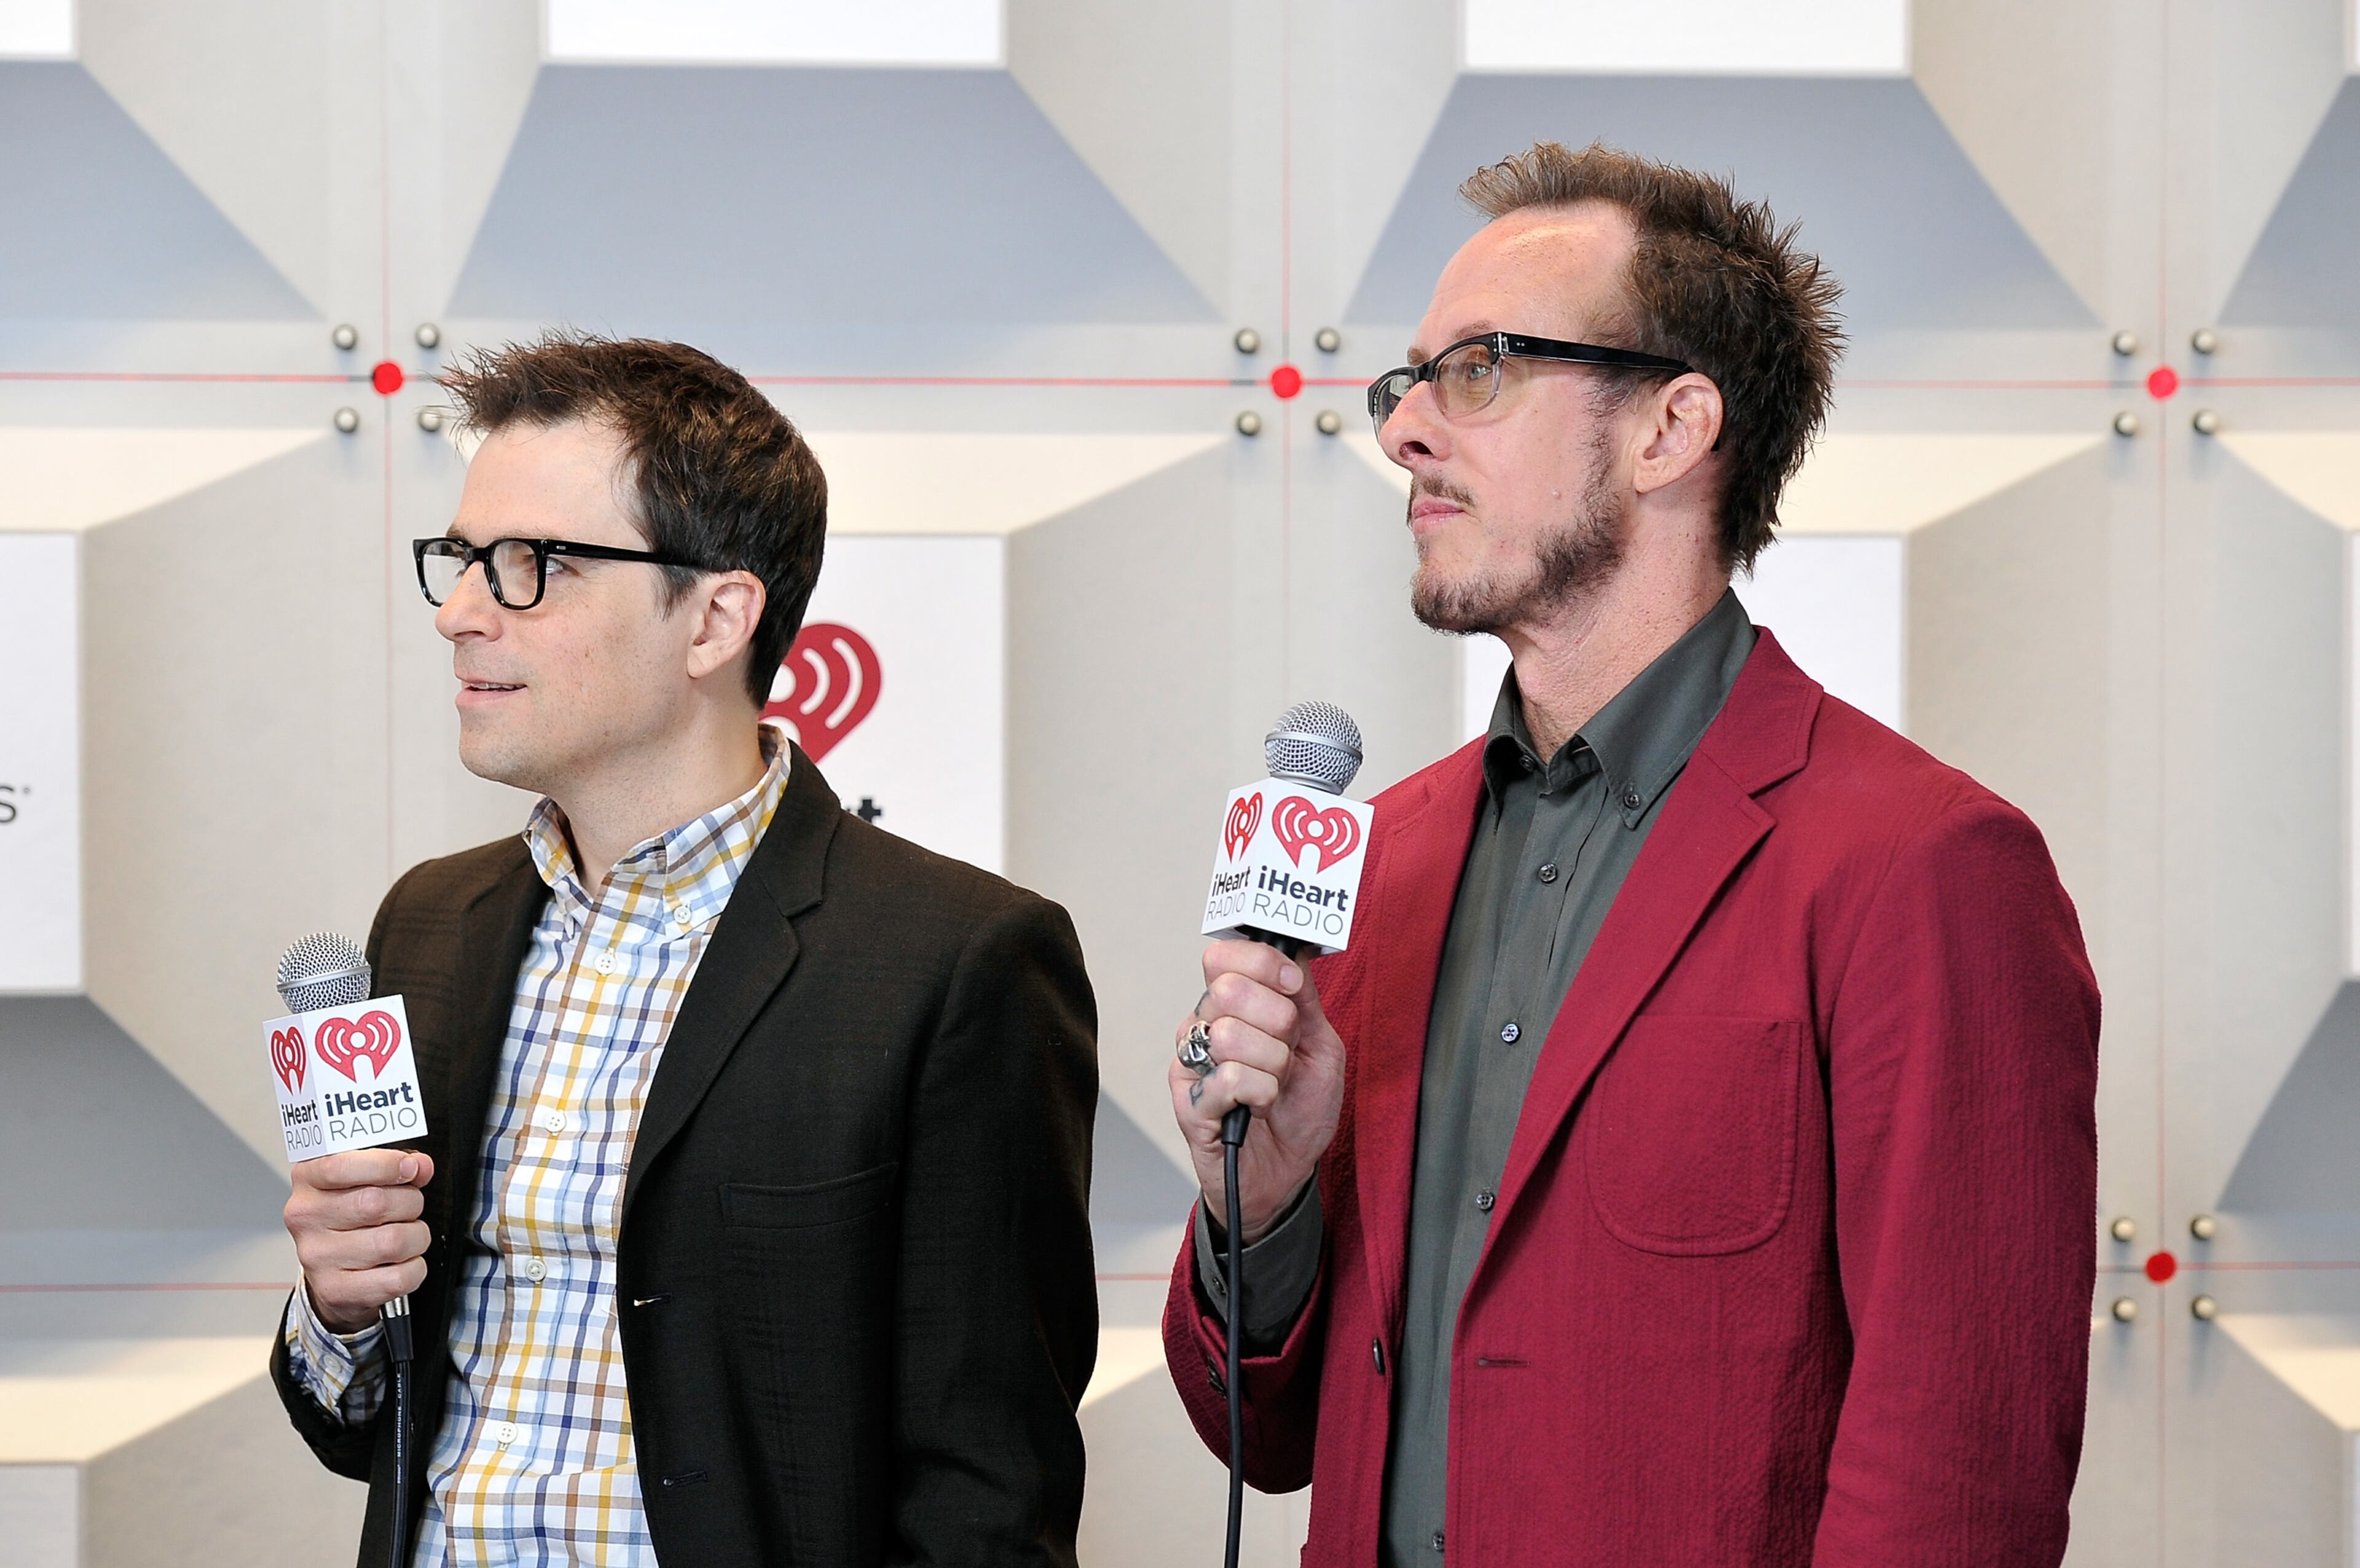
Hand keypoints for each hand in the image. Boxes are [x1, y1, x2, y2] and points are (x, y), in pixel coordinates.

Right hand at [284, 1148, 435, 1333]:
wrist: (334, 1272)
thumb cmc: (351, 1216)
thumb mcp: (364, 1179)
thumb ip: (393, 1166)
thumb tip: (420, 1165)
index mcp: (308, 1180)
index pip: (340, 1166)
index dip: (385, 1165)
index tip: (410, 1167)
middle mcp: (306, 1218)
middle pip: (376, 1203)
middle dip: (410, 1202)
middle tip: (409, 1207)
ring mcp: (317, 1257)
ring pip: (393, 1242)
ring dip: (416, 1236)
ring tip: (407, 1235)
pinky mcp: (335, 1290)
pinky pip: (397, 1278)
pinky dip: (414, 1268)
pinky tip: (402, 1262)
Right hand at [1168, 940, 1346, 1242]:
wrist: (1288, 1172)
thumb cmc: (1300, 1111)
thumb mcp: (1320, 1046)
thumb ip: (1304, 999)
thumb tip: (1293, 954)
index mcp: (1234, 1005)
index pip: (1224, 956)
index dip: (1263, 964)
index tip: (1292, 986)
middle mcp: (1205, 1027)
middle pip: (1228, 989)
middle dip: (1277, 1022)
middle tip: (1286, 1051)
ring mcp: (1192, 1064)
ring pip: (1230, 1035)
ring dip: (1272, 1065)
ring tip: (1274, 1085)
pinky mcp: (1188, 1103)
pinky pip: (1227, 1079)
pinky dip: (1260, 1093)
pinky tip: (1259, 1106)